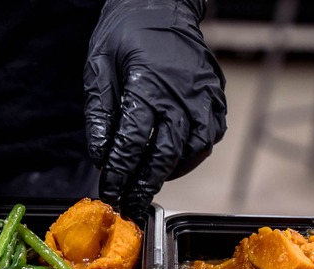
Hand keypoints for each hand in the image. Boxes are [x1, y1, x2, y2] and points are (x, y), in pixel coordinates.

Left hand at [84, 0, 226, 220]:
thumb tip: (101, 153)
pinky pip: (209, 137)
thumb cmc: (126, 32)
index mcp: (147, 86)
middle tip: (130, 203)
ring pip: (191, 151)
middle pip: (164, 155)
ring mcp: (203, 97)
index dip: (120, 172)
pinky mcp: (215, 97)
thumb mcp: (99, 66)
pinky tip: (174, 161)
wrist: (163, 4)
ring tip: (148, 184)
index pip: (132, 142)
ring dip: (169, 173)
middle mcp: (181, 95)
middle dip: (144, 184)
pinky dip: (192, 155)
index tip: (111, 191)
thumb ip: (99, 111)